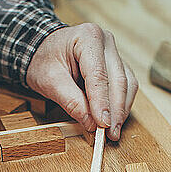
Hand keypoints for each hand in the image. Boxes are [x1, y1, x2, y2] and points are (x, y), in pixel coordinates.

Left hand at [27, 23, 137, 141]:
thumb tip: (91, 123)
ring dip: (121, 111)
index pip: (99, 75)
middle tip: (110, 134)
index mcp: (88, 37)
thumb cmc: (44, 60)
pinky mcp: (117, 66)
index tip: (103, 124)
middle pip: (118, 80)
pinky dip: (121, 106)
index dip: (102, 102)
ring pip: (127, 85)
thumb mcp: (50, 81)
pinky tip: (114, 120)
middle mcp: (106, 42)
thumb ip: (71, 101)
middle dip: (115, 110)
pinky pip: (126, 87)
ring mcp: (114, 53)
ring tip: (113, 132)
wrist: (43, 50)